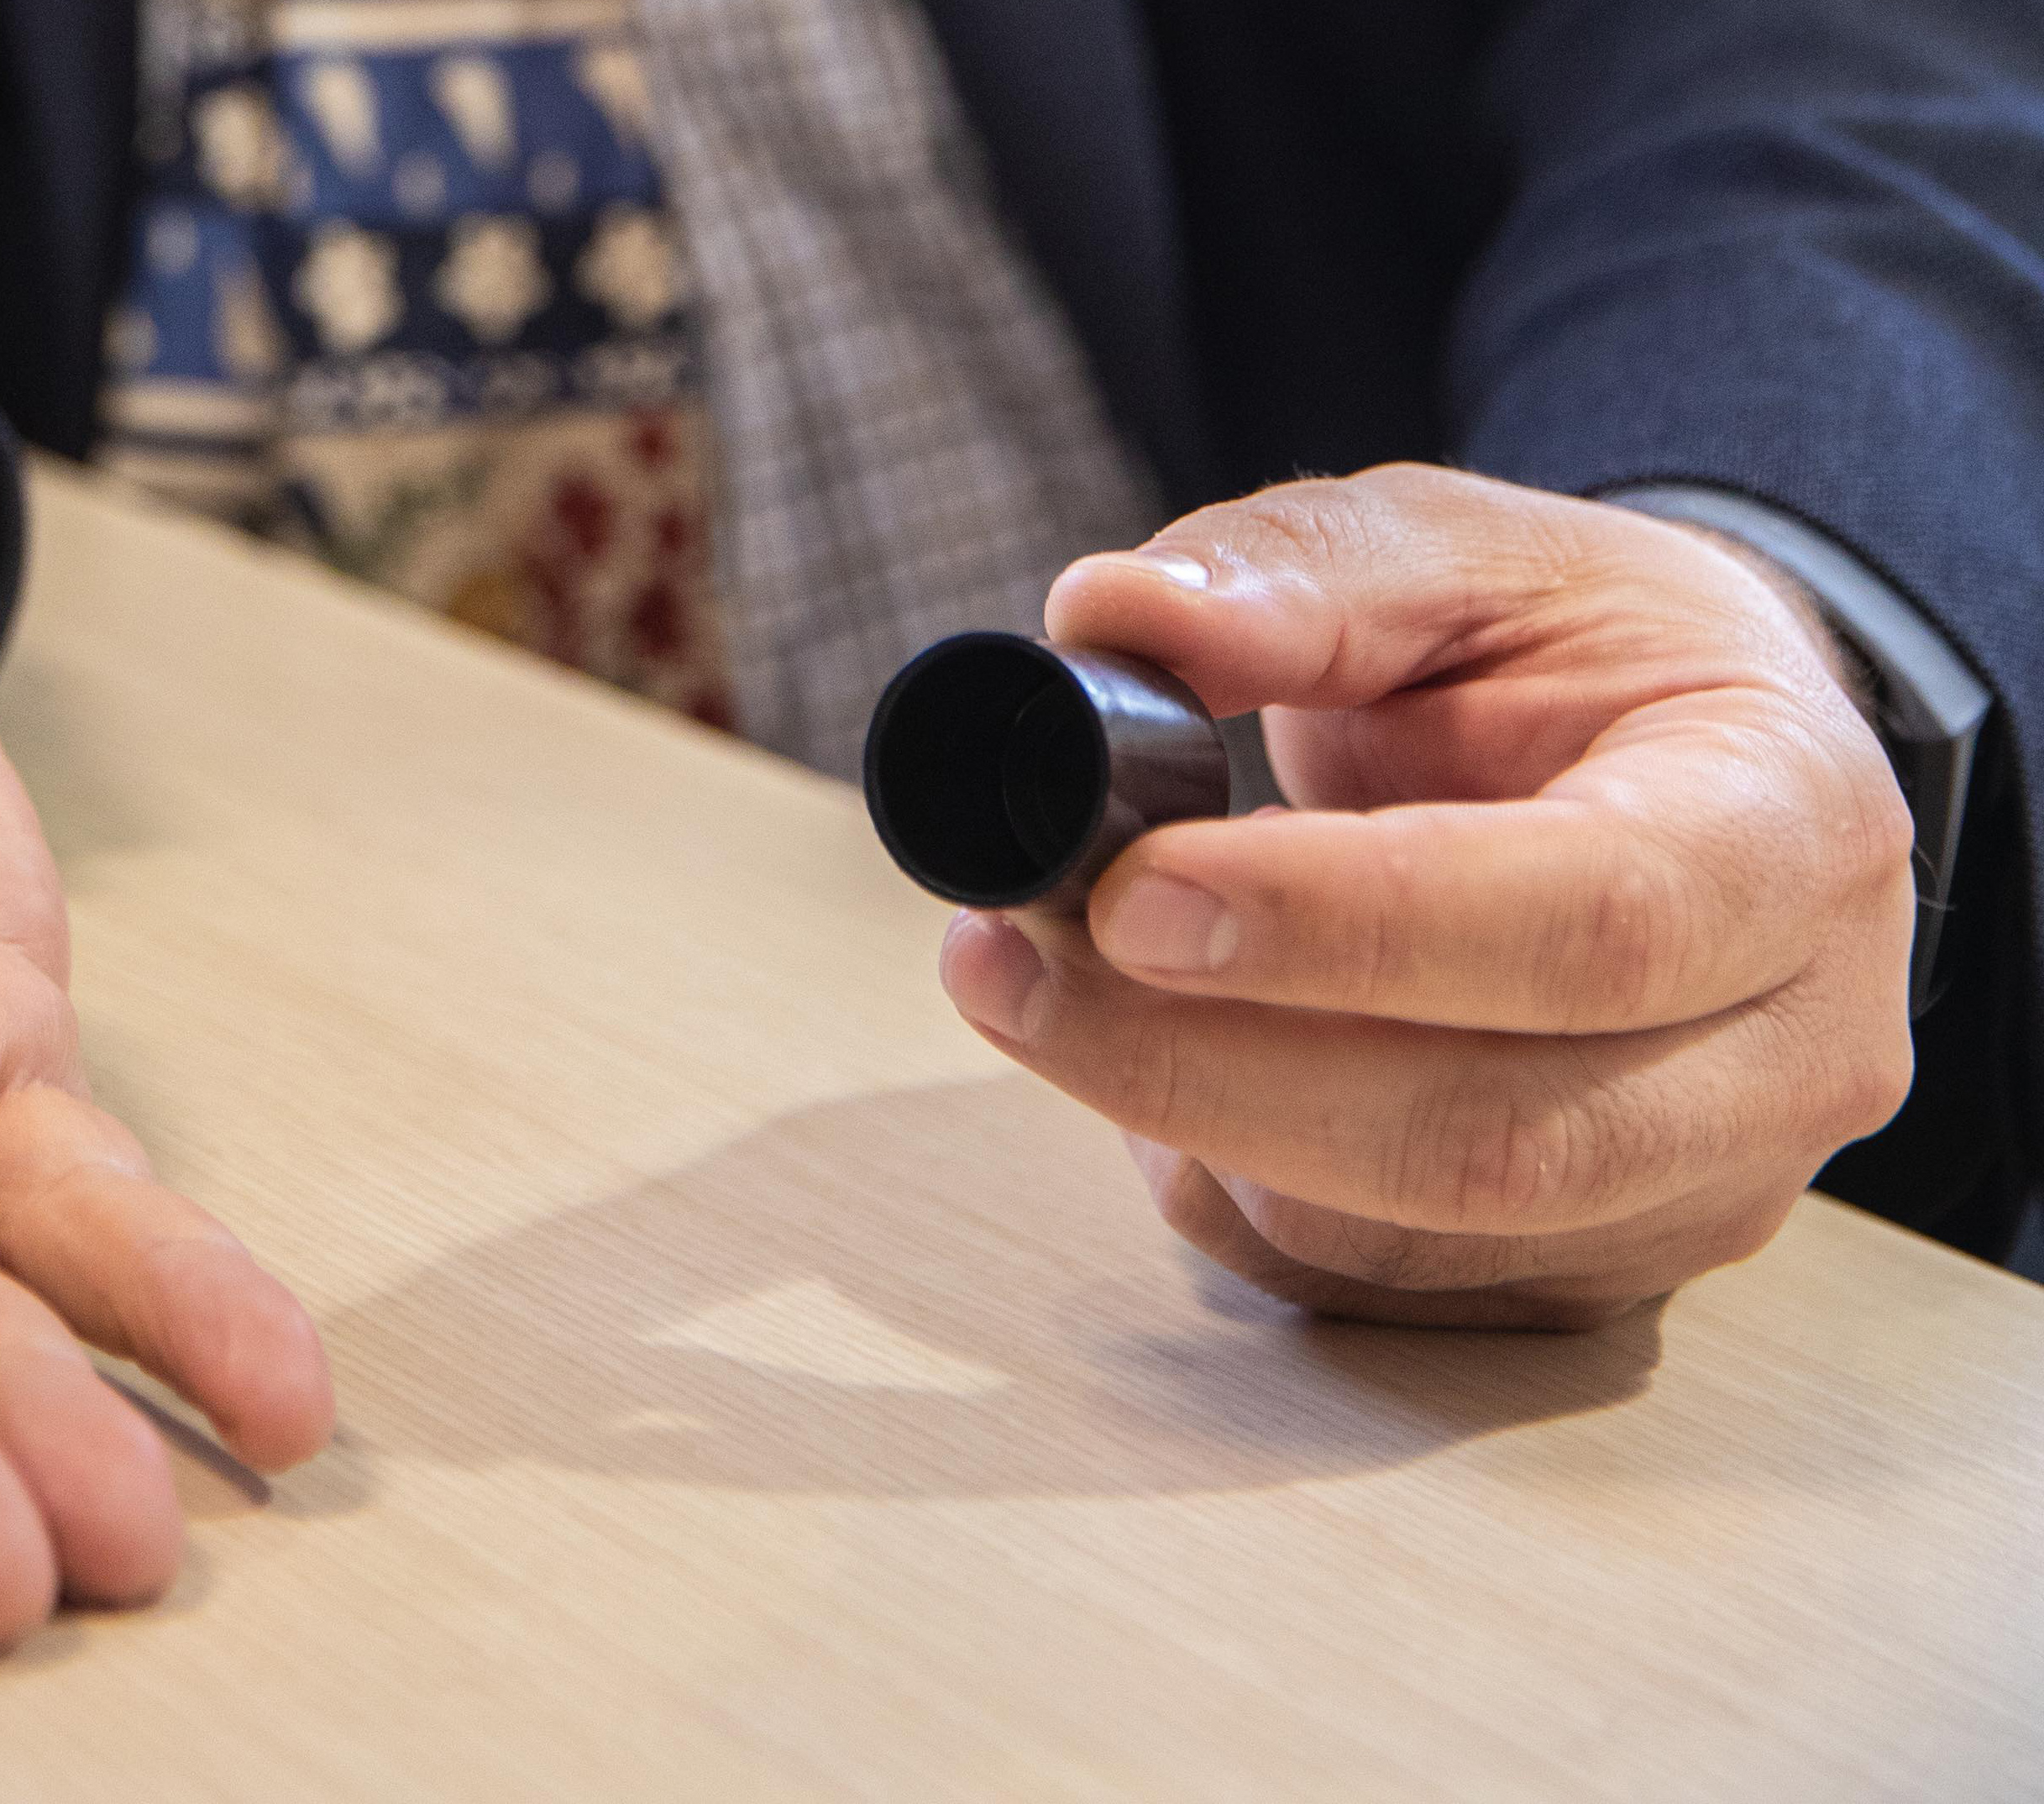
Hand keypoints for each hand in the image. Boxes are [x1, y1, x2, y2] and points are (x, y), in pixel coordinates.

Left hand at [946, 466, 1915, 1328]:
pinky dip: (1210, 1178)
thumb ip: (1304, 571)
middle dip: (1201, 1062)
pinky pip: (1347, 1282)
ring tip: (1049, 974)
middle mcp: (1789, 1054)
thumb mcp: (1471, 553)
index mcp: (1794, 835)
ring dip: (1175, 1116)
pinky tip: (1159, 1053)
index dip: (1348, 926)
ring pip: (1391, 1231)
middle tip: (1006, 956)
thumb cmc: (1584, 661)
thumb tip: (1117, 617)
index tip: (1135, 889)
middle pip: (1487, 1137)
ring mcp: (1696, 1195)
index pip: (1595, 925)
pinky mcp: (1579, 1278)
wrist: (1688, 779)